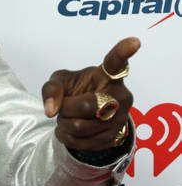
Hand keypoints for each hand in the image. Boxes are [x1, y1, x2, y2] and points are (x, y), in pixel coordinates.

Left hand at [41, 37, 140, 151]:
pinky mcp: (114, 138)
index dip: (124, 52)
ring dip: (64, 124)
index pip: (116, 63)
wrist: (84, 117)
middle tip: (65, 106)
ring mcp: (121, 119)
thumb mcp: (60, 82)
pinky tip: (70, 130)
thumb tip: (51, 110)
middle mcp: (121, 96)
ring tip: (68, 117)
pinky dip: (67, 137)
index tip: (134, 42)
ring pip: (80, 127)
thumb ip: (51, 88)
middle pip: (88, 105)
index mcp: (108, 75)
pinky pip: (81, 142)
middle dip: (66, 108)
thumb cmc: (75, 91)